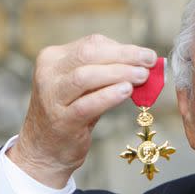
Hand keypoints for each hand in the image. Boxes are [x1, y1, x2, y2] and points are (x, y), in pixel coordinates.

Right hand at [9, 34, 157, 187]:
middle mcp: (48, 73)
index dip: (123, 48)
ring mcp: (52, 97)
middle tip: (150, 61)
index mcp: (53, 58)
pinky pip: (87, 104)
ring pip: (86, 76)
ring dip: (119, 73)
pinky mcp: (61, 120)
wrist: (44, 149)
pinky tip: (127, 91)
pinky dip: (109, 95)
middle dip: (124, 56)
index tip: (146, 55)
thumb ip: (105, 73)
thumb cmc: (70, 113)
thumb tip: (143, 64)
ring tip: (142, 76)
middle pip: (88, 54)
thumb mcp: (83, 87)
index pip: (91, 44)